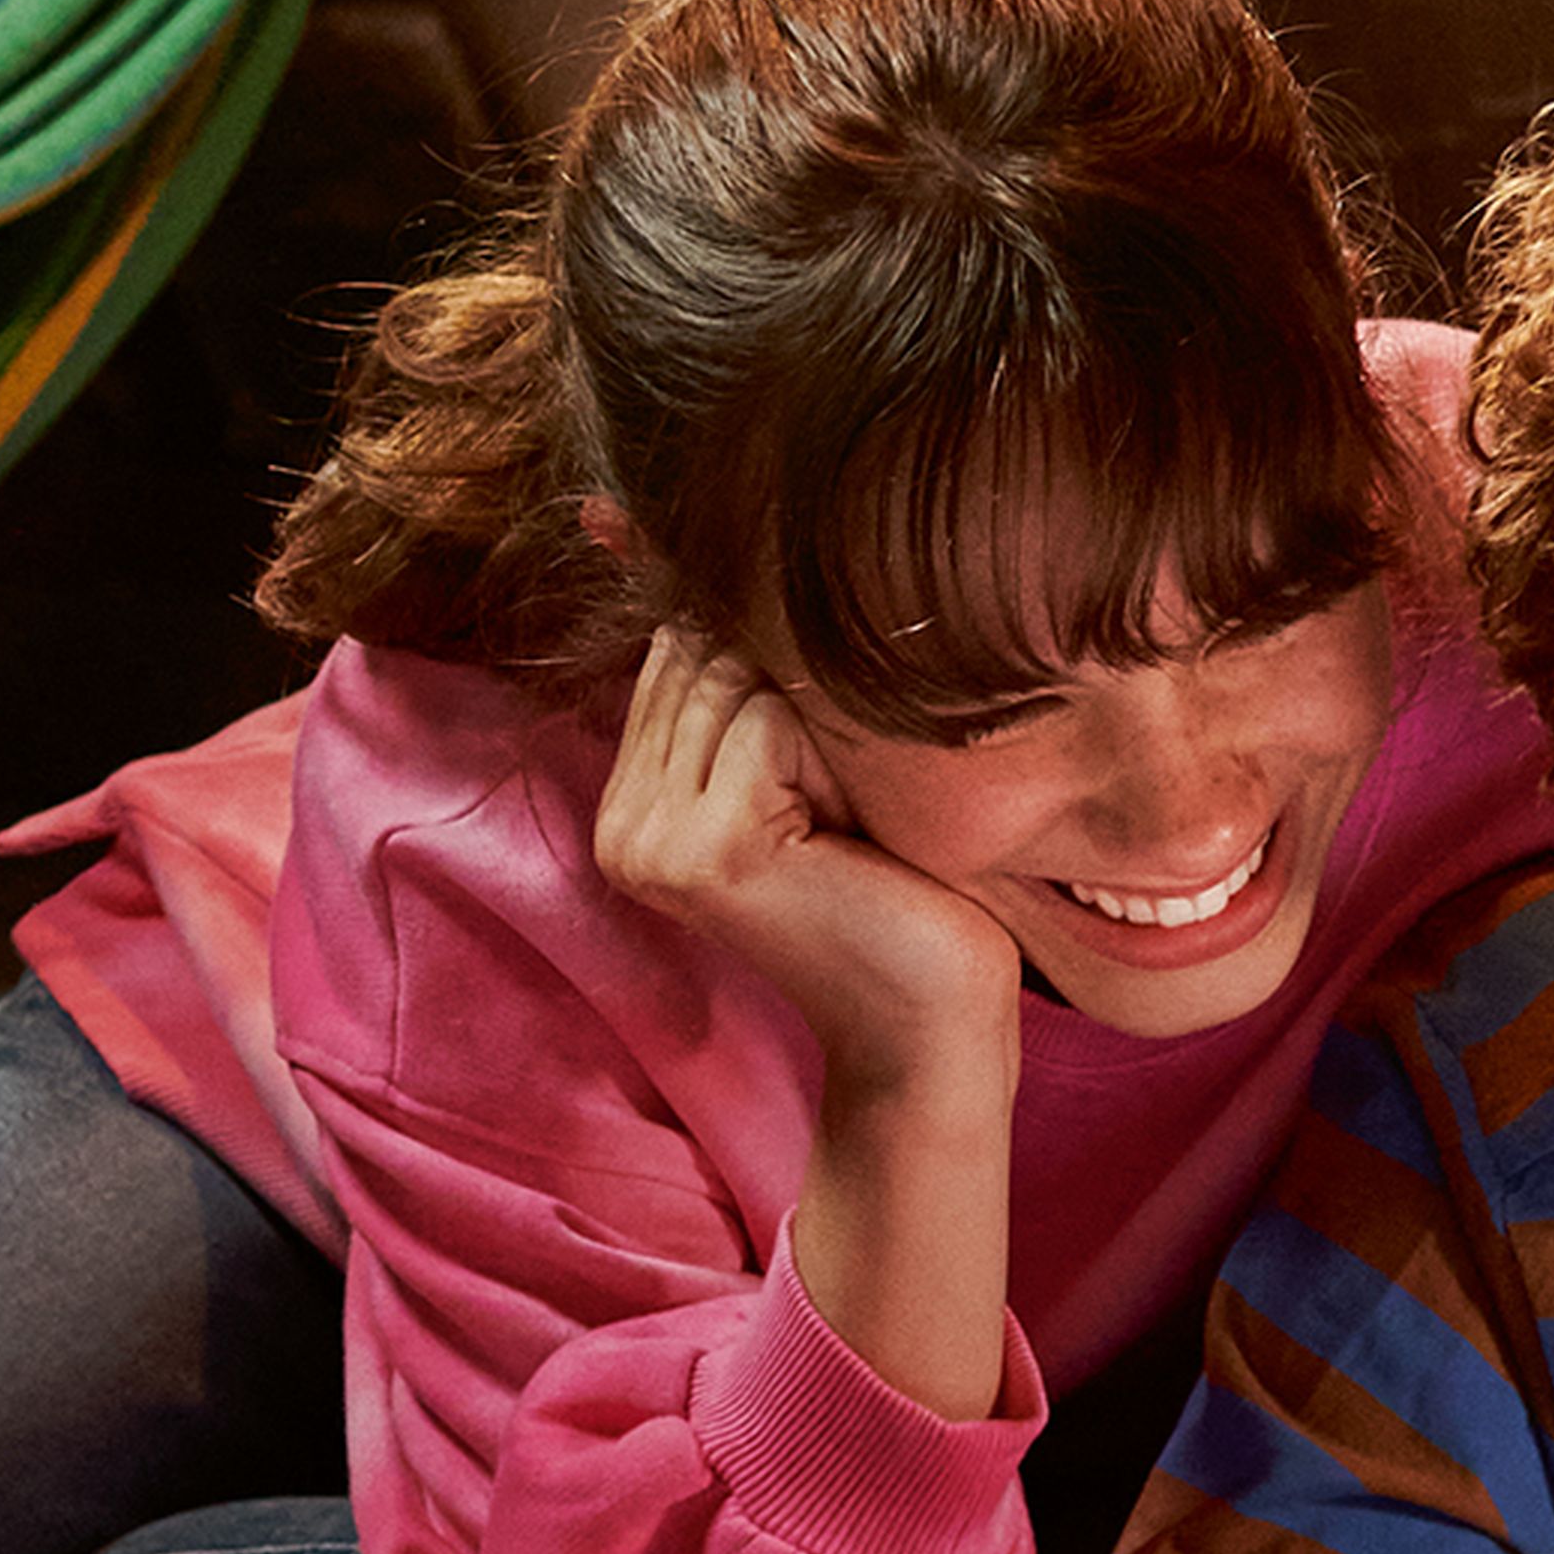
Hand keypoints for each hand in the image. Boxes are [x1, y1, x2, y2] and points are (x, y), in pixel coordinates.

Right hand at [594, 627, 1021, 1087]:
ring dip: (822, 729)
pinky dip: (834, 760)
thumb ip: (750, 679)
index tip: (824, 771)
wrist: (934, 1016)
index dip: (775, 675)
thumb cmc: (897, 885)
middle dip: (799, 699)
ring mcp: (650, 839)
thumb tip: (682, 536)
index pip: (684, 649)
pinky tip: (852, 838)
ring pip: (734, 678)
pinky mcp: (702, 848)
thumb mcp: (814, 767)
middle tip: (845, 808)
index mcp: (629, 804)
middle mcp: (619, 823)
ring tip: (848, 821)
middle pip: (704, 655)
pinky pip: (767, 722)